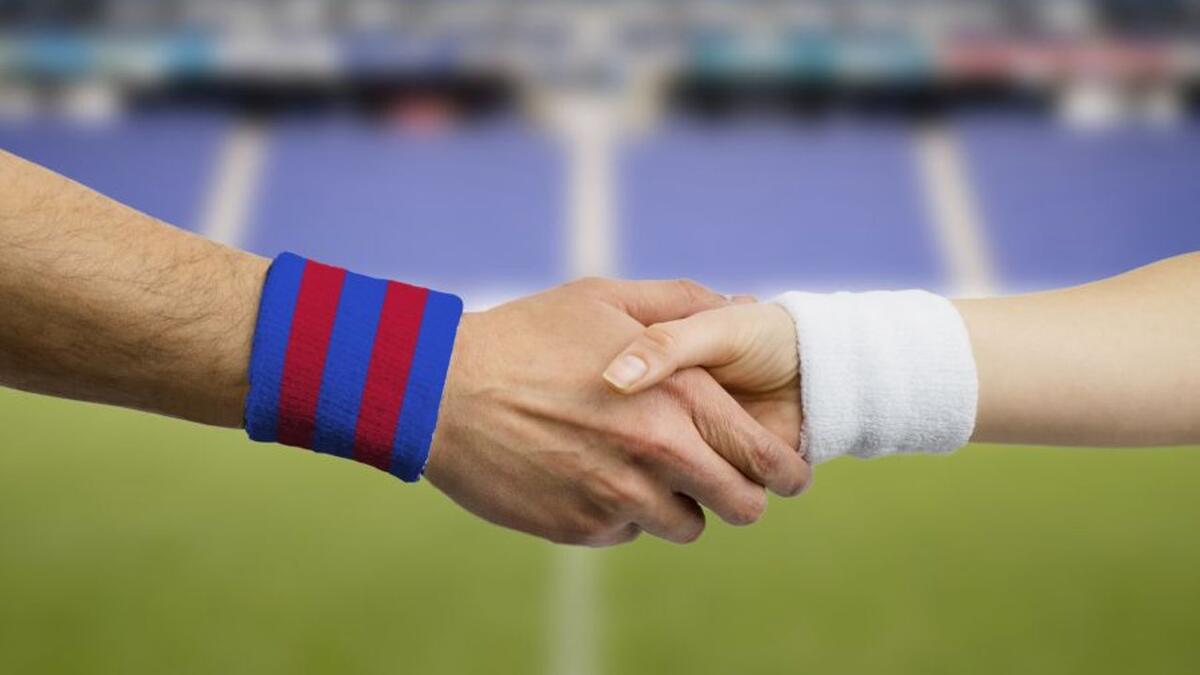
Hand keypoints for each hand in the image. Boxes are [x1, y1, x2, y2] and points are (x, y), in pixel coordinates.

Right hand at [424, 279, 809, 545]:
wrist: (443, 391)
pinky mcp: (580, 527)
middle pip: (741, 505)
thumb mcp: (604, 298)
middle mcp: (658, 451)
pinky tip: (593, 477)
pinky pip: (627, 532)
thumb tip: (736, 303)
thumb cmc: (526, 337)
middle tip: (733, 489)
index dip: (787, 472)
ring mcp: (618, 496)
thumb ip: (679, 304)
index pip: (764, 455)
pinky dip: (623, 514)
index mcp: (678, 395)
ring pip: (687, 527)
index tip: (790, 477)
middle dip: (745, 498)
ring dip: (680, 507)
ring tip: (652, 475)